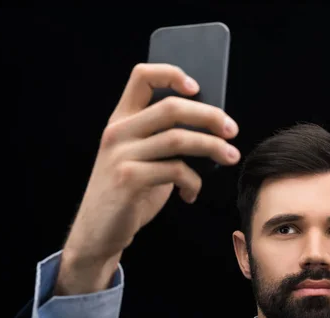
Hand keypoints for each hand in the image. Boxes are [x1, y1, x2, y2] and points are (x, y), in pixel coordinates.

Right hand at [56, 63, 240, 293]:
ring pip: (179, 139)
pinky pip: (175, 170)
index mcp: (120, 119)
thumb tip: (211, 128)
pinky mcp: (129, 179)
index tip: (197, 88)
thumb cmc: (128, 193)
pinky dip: (193, 182)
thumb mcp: (140, 158)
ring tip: (230, 157)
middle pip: (172, 107)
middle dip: (210, 116)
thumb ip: (163, 140)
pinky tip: (191, 193)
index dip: (171, 74)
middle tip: (232, 130)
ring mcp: (121, 155)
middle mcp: (118, 131)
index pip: (142, 77)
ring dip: (212, 147)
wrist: (98, 232)